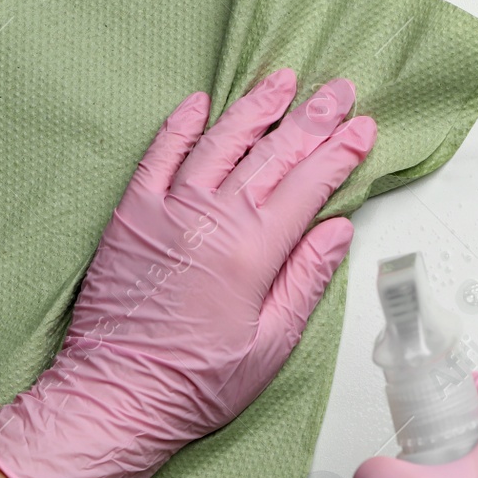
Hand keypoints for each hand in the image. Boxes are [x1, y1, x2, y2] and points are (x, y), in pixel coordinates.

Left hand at [0, 68, 374, 477]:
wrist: (114, 397)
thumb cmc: (194, 384)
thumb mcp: (271, 345)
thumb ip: (305, 279)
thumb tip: (336, 230)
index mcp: (252, 252)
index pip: (308, 185)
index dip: (340, 152)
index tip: (363, 127)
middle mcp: (210, 219)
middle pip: (271, 154)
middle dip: (311, 118)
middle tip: (339, 90)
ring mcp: (166, 212)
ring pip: (219, 143)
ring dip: (254, 108)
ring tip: (282, 80)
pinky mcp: (130, 217)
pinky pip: (158, 156)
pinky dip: (180, 126)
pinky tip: (200, 103)